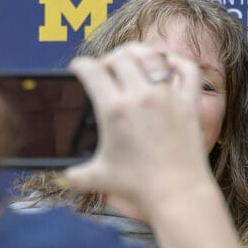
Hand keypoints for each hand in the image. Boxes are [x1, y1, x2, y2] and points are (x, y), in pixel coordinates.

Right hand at [61, 44, 215, 216]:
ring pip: (150, 56)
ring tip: (131, 60)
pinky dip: (177, 61)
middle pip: (119, 57)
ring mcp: (167, 97)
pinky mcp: (188, 104)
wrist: (177, 194)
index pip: (91, 70)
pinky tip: (168, 63)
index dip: (80, 65)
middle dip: (107, 58)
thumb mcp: (98, 177)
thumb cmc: (138, 186)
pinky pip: (187, 70)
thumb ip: (74, 174)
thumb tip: (59, 178)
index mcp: (113, 109)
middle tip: (105, 69)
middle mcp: (140, 96)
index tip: (79, 69)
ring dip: (137, 53)